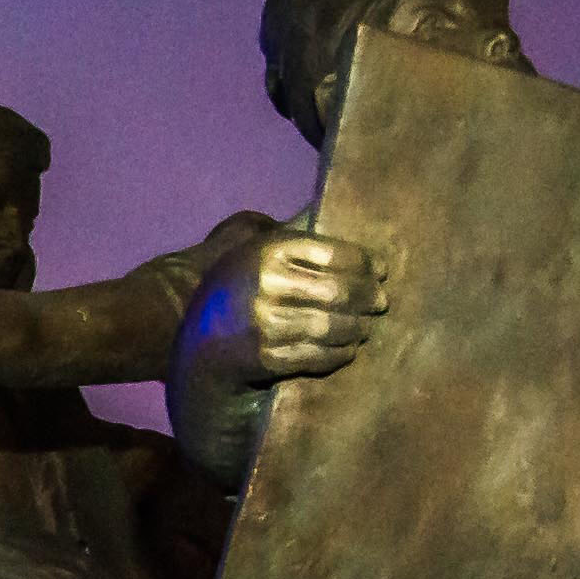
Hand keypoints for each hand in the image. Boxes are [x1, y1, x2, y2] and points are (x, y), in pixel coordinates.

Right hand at [193, 226, 385, 385]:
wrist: (198, 340)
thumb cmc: (237, 287)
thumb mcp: (256, 249)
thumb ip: (295, 237)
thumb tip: (344, 220)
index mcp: (269, 251)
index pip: (335, 255)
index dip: (366, 263)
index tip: (381, 271)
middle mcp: (267, 285)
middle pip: (339, 292)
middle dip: (369, 298)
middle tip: (381, 303)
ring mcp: (265, 324)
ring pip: (332, 327)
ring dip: (358, 328)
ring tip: (366, 326)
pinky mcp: (266, 357)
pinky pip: (317, 356)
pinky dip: (340, 354)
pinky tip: (348, 348)